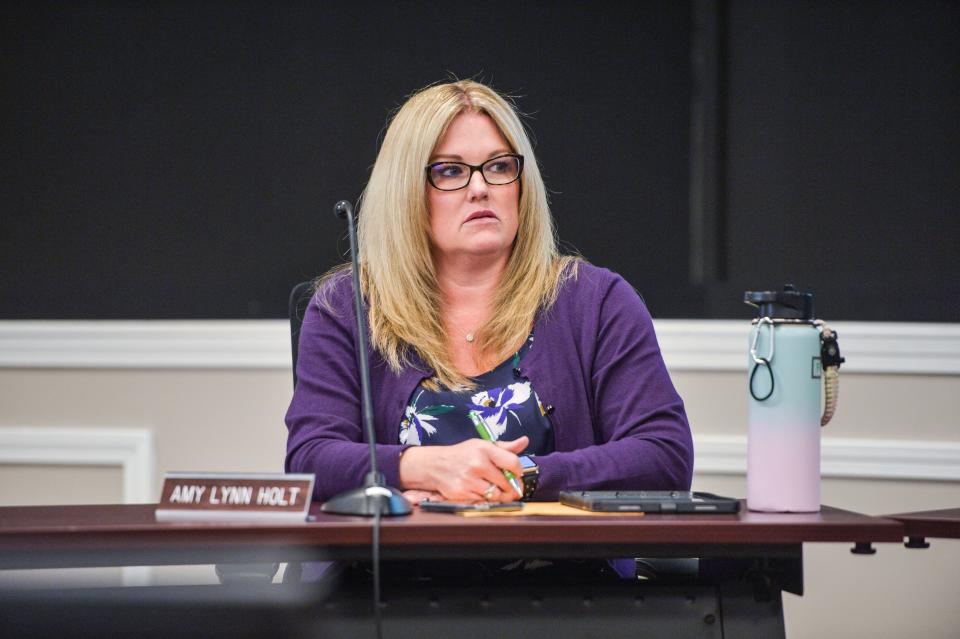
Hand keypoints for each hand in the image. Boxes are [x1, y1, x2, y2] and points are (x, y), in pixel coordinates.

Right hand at [399, 436, 527, 502]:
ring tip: (498, 491)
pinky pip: (483, 502)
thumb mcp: (481, 445)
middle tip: (511, 489)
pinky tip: (482, 493)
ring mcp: (469, 480)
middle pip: (507, 482)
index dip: (519, 471)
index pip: (513, 462)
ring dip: (500, 496)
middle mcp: (477, 464)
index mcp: (484, 449)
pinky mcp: (462, 493)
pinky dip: (486, 500)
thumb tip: (525, 441)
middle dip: (512, 488)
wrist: (434, 465)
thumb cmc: (462, 454)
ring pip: (496, 495)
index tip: (517, 475)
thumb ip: (505, 447)